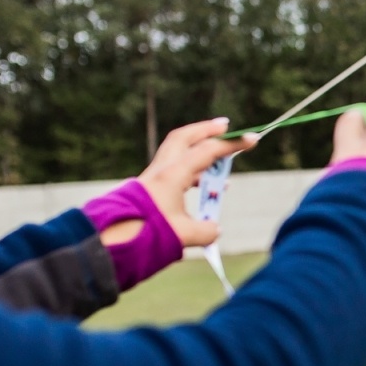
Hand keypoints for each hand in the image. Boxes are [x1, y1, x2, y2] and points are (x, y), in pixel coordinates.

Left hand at [100, 118, 257, 248]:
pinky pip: (174, 171)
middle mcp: (162, 170)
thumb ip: (206, 230)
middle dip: (206, 129)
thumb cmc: (148, 233)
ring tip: (219, 161)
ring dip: (199, 151)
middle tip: (225, 126)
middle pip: (184, 137)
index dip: (232, 144)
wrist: (113, 239)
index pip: (207, 151)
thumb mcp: (185, 234)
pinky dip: (191, 171)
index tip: (253, 139)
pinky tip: (203, 185)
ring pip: (178, 153)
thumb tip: (214, 229)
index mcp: (173, 175)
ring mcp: (154, 178)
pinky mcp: (149, 189)